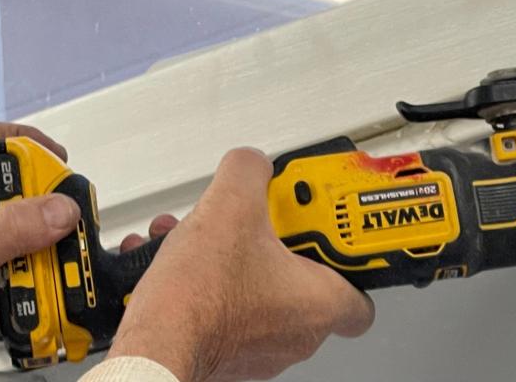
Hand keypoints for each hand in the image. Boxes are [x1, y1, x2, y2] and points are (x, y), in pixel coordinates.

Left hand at [0, 122, 79, 344]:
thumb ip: (3, 230)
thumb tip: (56, 209)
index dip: (19, 138)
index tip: (55, 157)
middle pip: (17, 194)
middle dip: (48, 205)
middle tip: (70, 221)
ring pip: (27, 240)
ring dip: (51, 252)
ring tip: (65, 264)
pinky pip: (28, 282)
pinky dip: (46, 290)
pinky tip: (51, 298)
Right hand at [107, 148, 375, 381]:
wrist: (155, 341)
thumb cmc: (200, 295)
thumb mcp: (229, 205)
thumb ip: (248, 172)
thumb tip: (251, 164)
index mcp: (317, 302)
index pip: (360, 289)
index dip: (341, 253)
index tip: (323, 228)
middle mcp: (295, 333)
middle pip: (292, 278)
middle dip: (263, 242)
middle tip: (247, 222)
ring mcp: (258, 348)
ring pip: (250, 289)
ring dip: (224, 258)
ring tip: (195, 237)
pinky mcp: (221, 351)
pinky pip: (218, 306)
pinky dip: (198, 281)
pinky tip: (172, 261)